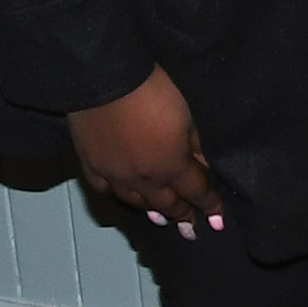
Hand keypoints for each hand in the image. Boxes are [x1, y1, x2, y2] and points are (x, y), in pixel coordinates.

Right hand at [67, 66, 222, 236]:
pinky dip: (118, 196)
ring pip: (136, 202)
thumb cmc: (152, 88)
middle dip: (182, 216)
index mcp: (171, 165)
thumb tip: (204, 164)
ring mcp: (114, 174)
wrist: (105, 77)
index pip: (196, 191)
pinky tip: (124, 197)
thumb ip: (196, 143)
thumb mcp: (187, 112)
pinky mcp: (90, 164)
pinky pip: (105, 189)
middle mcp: (144, 178)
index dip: (209, 205)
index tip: (217, 219)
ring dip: (152, 211)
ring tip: (161, 220)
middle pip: (167, 203)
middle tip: (191, 229)